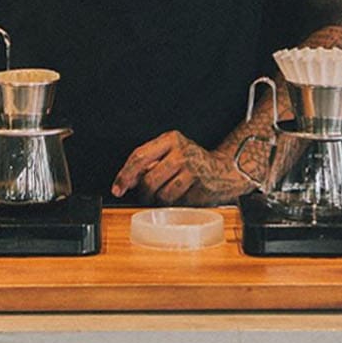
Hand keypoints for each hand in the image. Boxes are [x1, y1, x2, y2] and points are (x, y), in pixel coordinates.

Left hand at [111, 130, 250, 205]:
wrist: (224, 169)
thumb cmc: (191, 161)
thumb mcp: (169, 152)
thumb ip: (148, 162)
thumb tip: (127, 180)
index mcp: (170, 139)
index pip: (139, 156)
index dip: (125, 175)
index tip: (117, 188)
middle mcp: (182, 152)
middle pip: (149, 180)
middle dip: (143, 193)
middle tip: (144, 196)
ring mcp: (193, 170)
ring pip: (163, 195)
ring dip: (160, 200)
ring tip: (166, 194)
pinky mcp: (201, 188)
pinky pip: (178, 203)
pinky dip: (176, 204)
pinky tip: (182, 195)